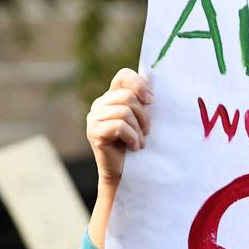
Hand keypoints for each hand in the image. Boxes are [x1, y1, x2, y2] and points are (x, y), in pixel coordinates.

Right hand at [87, 68, 152, 186]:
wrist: (127, 173)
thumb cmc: (138, 145)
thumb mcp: (143, 121)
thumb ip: (144, 104)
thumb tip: (154, 94)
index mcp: (112, 97)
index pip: (123, 76)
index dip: (139, 84)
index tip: (151, 101)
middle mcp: (100, 104)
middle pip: (128, 96)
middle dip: (144, 116)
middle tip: (146, 132)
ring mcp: (94, 118)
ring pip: (124, 112)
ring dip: (138, 130)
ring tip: (139, 142)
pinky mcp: (94, 132)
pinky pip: (119, 126)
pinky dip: (132, 138)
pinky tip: (134, 147)